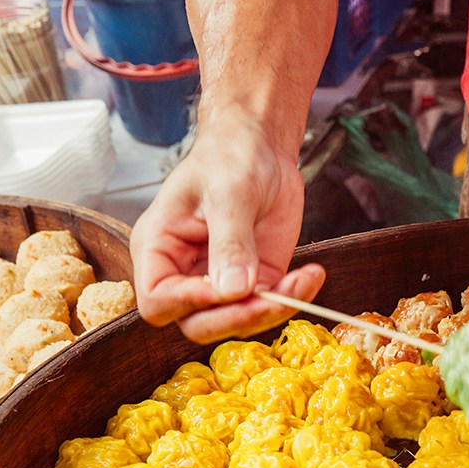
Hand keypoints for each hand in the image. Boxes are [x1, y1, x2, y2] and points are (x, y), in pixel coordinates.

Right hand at [130, 112, 323, 343]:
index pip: (158, 300)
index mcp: (158, 249)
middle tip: (272, 296)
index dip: (189, 303)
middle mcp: (184, 273)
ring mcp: (221, 280)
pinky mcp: (255, 279)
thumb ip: (230, 242)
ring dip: (271, 310)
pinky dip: (293, 298)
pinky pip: (270, 305)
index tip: (226, 287)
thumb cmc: (229, 156)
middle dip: (236, 317)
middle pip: (198, 323)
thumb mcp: (229, 193)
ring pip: (236, 321)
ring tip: (302, 280)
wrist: (261, 144)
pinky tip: (311, 276)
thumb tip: (233, 289)